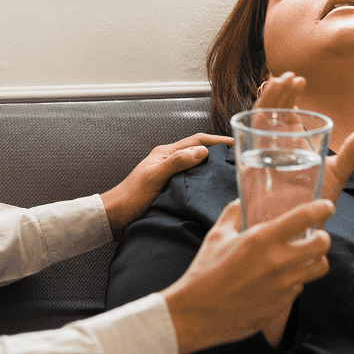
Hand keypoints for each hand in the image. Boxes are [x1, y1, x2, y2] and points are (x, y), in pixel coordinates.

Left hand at [101, 133, 228, 232]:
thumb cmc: (132, 196)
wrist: (116, 213)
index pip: (196, 140)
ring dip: (210, 163)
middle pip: (197, 149)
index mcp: (165, 153)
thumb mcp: (155, 176)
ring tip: (228, 170)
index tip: (235, 143)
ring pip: (194, 162)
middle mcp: (167, 159)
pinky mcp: (168, 184)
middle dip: (217, 149)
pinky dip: (202, 176)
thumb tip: (202, 151)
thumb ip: (177, 162)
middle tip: (237, 156)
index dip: (217, 140)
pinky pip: (190, 175)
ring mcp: (168, 171)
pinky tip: (209, 185)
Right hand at [162, 198, 332, 353]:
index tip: (325, 206)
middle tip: (314, 236)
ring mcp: (283, 286)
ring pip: (319, 268)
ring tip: (303, 258)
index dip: (321, 208)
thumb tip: (240, 201)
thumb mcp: (216, 236)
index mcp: (261, 240)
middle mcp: (278, 262)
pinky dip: (295, 281)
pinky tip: (280, 280)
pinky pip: (300, 288)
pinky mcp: (282, 305)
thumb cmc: (204, 273)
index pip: (305, 217)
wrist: (198, 313)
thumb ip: (232, 214)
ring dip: (315, 260)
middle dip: (322, 237)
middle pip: (322, 245)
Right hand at [234, 72, 353, 203]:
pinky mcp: (253, 163)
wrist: (298, 227)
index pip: (286, 113)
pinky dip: (254, 119)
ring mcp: (263, 153)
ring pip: (260, 118)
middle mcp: (275, 146)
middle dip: (279, 91)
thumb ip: (350, 155)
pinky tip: (263, 105)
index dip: (290, 95)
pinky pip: (248, 136)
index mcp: (291, 145)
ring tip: (281, 81)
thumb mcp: (335, 175)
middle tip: (292, 77)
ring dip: (268, 99)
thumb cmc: (313, 204)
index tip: (300, 81)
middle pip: (272, 110)